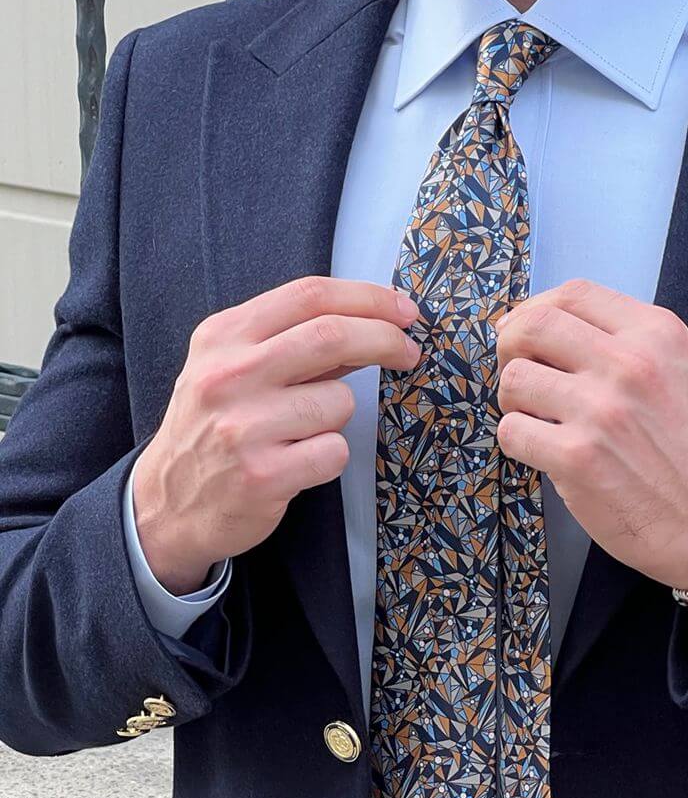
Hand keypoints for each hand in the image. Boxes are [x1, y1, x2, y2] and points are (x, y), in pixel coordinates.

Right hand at [133, 276, 422, 594]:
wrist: (168, 501)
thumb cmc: (214, 428)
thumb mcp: (234, 368)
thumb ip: (294, 342)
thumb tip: (372, 321)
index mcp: (223, 336)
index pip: (308, 296)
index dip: (367, 298)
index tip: (403, 311)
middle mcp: (229, 375)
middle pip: (331, 336)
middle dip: (384, 339)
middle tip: (409, 352)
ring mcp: (244, 426)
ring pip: (338, 402)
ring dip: (339, 415)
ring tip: (304, 432)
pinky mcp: (263, 475)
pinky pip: (334, 452)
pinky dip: (330, 456)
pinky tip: (299, 463)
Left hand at [495, 279, 687, 590]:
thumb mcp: (679, 374)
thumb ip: (626, 346)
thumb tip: (546, 330)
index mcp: (656, 335)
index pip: (574, 294)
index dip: (536, 309)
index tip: (527, 334)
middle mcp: (630, 364)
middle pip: (533, 324)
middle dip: (511, 347)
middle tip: (519, 376)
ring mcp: (601, 411)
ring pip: (515, 379)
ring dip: (514, 402)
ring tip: (537, 421)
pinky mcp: (577, 458)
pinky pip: (512, 432)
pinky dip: (518, 443)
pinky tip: (543, 453)